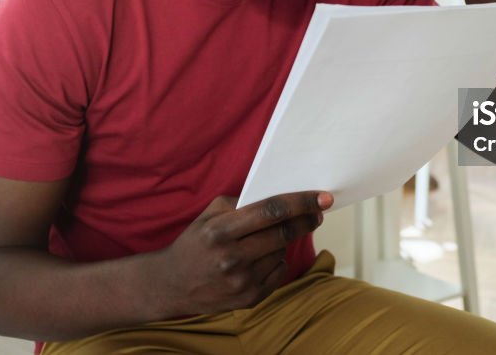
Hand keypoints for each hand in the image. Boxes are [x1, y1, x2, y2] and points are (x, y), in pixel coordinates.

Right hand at [153, 191, 332, 315]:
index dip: (301, 203)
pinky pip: (278, 272)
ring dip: (284, 241)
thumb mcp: (209, 214)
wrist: (172, 284)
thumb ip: (241, 202)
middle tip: (317, 212)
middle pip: (284, 234)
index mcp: (220, 231)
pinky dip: (276, 260)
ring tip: (269, 238)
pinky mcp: (248, 299)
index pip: (271, 212)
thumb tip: (280, 196)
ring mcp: (241, 282)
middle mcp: (231, 258)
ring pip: (282, 252)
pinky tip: (261, 257)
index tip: (322, 197)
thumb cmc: (196, 242)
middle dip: (306, 220)